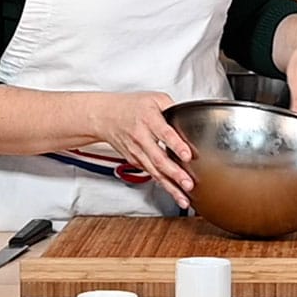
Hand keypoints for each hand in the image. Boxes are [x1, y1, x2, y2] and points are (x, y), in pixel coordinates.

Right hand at [89, 91, 195, 208]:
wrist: (105, 116)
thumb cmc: (131, 107)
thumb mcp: (155, 99)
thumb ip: (173, 108)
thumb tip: (191, 118)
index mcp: (149, 119)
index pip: (164, 134)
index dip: (176, 146)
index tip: (187, 156)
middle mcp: (142, 138)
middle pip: (159, 158)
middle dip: (175, 173)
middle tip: (188, 183)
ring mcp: (137, 152)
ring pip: (155, 172)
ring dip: (170, 186)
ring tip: (184, 198)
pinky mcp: (136, 161)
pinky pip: (151, 174)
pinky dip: (163, 185)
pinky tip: (174, 193)